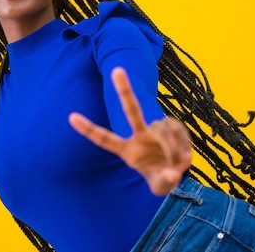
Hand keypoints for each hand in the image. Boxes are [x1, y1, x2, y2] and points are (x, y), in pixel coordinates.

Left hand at [69, 67, 190, 195]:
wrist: (174, 172)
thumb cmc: (159, 177)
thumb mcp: (159, 185)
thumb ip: (164, 181)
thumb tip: (172, 174)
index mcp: (126, 150)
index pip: (104, 139)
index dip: (88, 129)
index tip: (71, 117)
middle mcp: (139, 135)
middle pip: (131, 110)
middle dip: (125, 89)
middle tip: (117, 69)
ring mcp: (156, 128)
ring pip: (163, 131)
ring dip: (172, 150)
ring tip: (178, 165)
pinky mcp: (172, 126)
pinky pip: (178, 133)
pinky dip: (182, 149)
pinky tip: (183, 159)